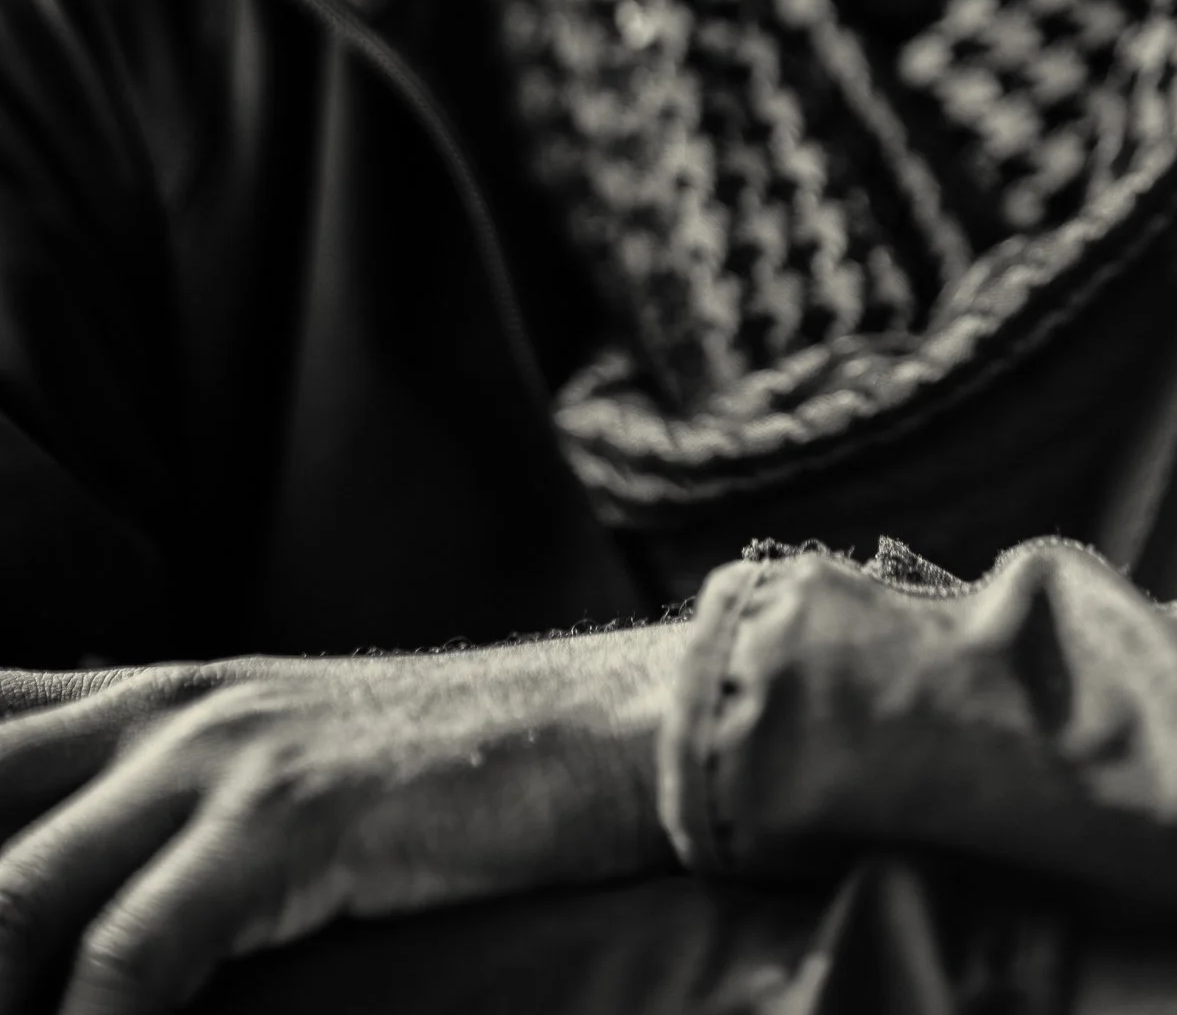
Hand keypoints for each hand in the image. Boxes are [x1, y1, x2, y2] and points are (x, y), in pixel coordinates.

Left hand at [0, 624, 684, 1014]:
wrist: (610, 727)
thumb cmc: (446, 779)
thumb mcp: (274, 766)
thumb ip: (161, 799)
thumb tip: (67, 889)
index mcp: (143, 697)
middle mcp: (156, 708)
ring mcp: (215, 754)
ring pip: (10, 894)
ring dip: (0, 997)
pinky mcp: (283, 814)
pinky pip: (128, 959)